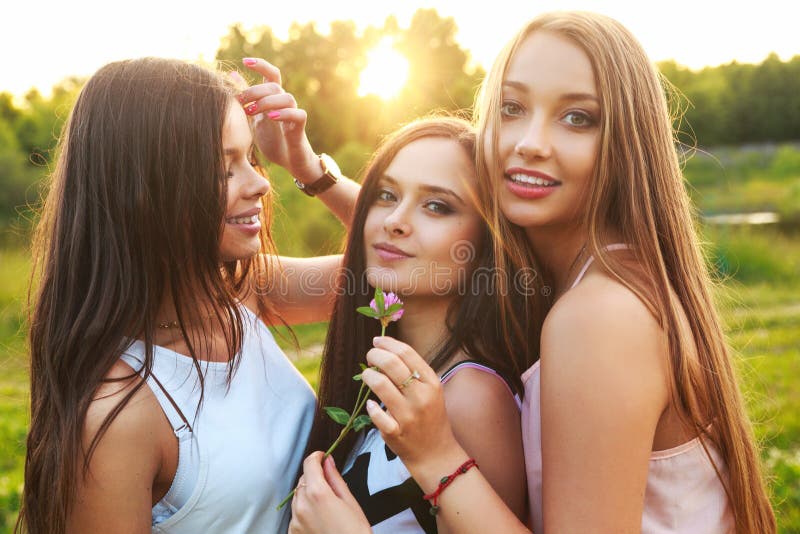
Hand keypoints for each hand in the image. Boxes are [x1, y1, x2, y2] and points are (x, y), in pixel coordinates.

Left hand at [237, 57, 321, 182]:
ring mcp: (294, 115)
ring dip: (267, 102)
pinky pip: (298, 115)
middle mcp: (285, 104)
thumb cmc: (273, 139)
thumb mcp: (254, 117)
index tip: (245, 61)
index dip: (261, 64)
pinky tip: (271, 117)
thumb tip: (232, 75)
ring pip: (287, 97)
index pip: (271, 74)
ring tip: (251, 111)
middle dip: (255, 90)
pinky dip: (284, 114)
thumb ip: (246, 98)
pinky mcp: (300, 128)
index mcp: (274, 99)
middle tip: (241, 101)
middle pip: (275, 85)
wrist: (290, 161)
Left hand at [289, 452, 370, 533]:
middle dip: (315, 477)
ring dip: (309, 494)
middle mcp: (302, 506)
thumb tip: (328, 462)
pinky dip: (305, 510)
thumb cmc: (354, 533)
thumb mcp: (350, 502)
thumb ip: (335, 479)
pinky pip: (296, 513)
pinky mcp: (294, 532)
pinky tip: (320, 518)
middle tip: (330, 485)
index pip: (309, 464)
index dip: (317, 457)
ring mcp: (296, 520)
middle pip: (303, 480)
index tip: (322, 456)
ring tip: (327, 505)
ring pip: (298, 496)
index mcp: (318, 494)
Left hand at [360, 336, 464, 475]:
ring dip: (368, 375)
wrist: (436, 454)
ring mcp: (408, 416)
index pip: (406, 353)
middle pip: (391, 364)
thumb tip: (388, 350)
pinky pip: (376, 413)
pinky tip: (371, 403)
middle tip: (369, 355)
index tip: (377, 341)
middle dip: (375, 355)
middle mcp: (421, 397)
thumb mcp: (432, 391)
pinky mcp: (396, 433)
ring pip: (380, 384)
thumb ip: (414, 372)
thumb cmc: (430, 417)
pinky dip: (371, 406)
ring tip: (366, 375)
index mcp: (432, 383)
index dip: (388, 343)